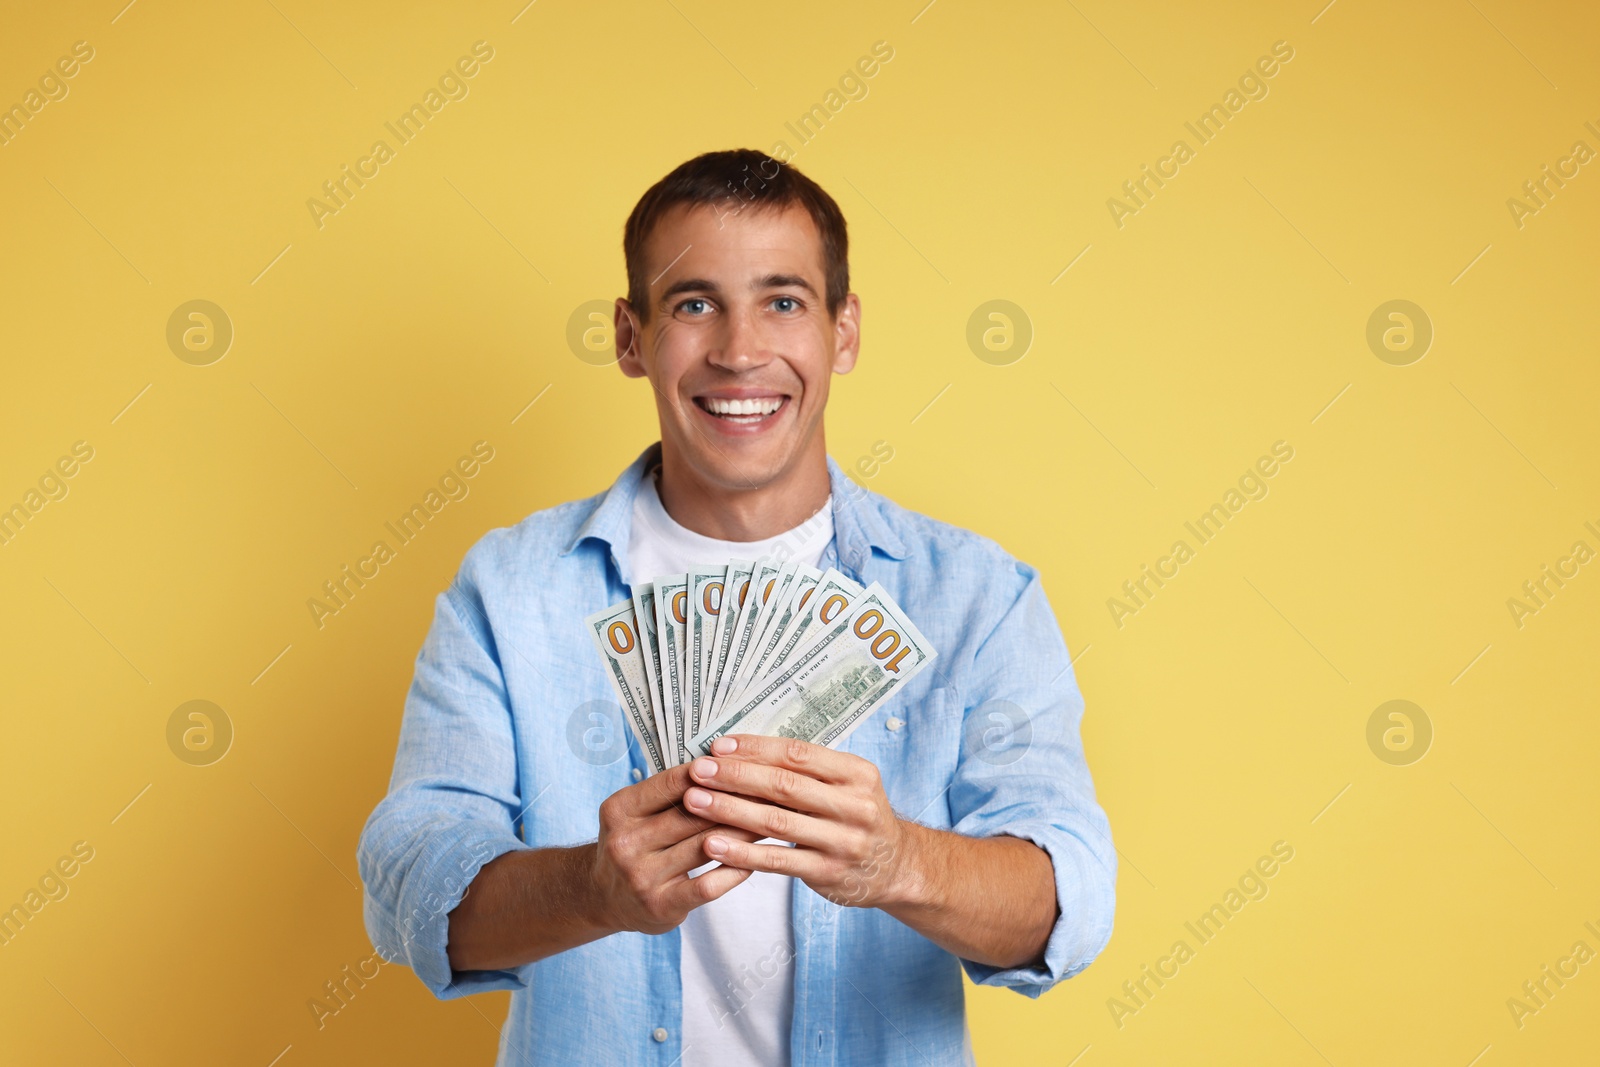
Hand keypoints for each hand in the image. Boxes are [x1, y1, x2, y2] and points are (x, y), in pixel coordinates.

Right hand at [592, 762, 761, 934]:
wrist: (604, 897)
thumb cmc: (633, 844)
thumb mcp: (635, 812)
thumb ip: (669, 791)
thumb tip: (724, 764)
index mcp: (620, 809)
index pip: (673, 782)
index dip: (713, 773)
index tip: (746, 765)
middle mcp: (626, 842)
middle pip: (692, 814)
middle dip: (735, 800)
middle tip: (771, 790)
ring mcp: (642, 876)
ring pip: (705, 846)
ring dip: (743, 833)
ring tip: (770, 820)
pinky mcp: (660, 905)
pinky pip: (708, 884)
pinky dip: (734, 869)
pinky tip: (754, 859)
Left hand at [683, 735, 913, 909]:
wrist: (896, 867)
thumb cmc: (857, 816)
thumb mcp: (848, 784)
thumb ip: (807, 770)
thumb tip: (743, 750)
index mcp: (856, 773)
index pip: (798, 754)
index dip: (755, 748)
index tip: (719, 746)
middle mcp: (854, 805)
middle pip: (784, 785)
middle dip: (735, 776)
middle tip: (698, 770)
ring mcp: (842, 842)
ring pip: (776, 822)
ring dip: (730, 811)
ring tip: (694, 802)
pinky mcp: (828, 873)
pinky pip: (777, 861)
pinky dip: (742, 853)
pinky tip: (713, 845)